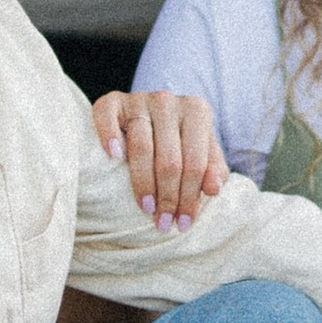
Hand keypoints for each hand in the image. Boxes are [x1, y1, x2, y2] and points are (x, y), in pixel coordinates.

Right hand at [92, 88, 228, 232]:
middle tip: (163, 223)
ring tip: (146, 208)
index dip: (190, 196)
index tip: (184, 223)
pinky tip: (114, 158)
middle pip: (169, 159)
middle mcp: (168, 101)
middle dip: (168, 197)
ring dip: (143, 183)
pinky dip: (109, 136)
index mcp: (196, 110)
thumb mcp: (202, 153)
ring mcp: (139, 99)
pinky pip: (107, 117)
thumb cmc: (179, 141)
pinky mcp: (112, 101)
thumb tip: (213, 188)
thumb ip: (213, 169)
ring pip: (141, 147)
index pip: (195, 162)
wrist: (147, 114)